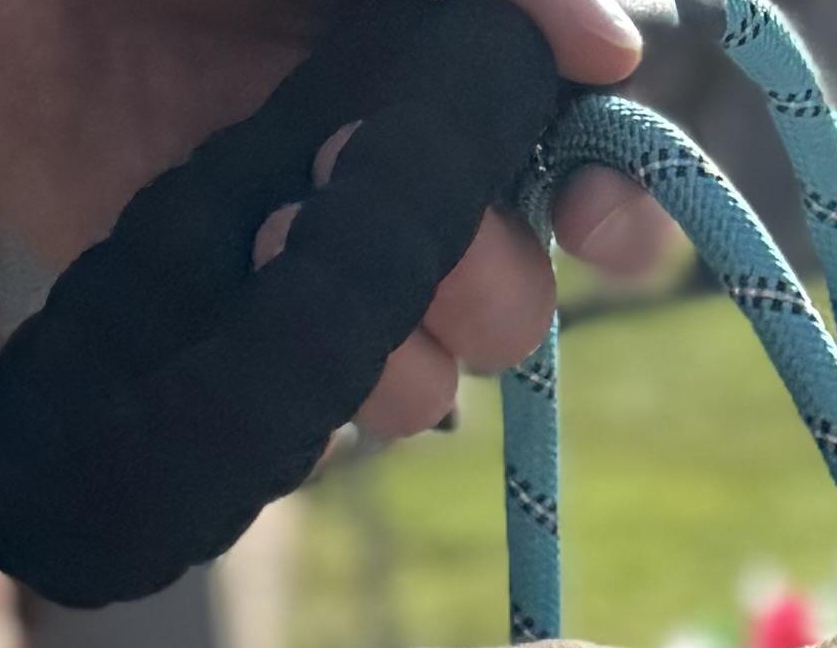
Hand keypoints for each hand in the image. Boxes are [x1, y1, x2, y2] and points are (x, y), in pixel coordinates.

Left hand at [0, 0, 683, 443]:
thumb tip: (619, 45)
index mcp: (440, 63)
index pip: (587, 165)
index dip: (616, 205)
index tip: (590, 211)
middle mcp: (388, 170)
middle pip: (519, 298)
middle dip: (481, 270)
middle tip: (376, 181)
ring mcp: (301, 251)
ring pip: (432, 374)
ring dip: (389, 328)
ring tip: (287, 220)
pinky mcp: (216, 318)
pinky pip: (313, 414)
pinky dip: (299, 368)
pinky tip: (241, 262)